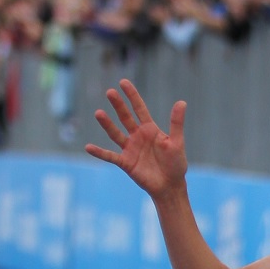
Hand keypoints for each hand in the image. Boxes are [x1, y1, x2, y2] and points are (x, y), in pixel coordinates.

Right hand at [84, 79, 187, 199]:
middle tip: (110, 92)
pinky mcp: (125, 162)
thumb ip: (176, 123)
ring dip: (107, 124)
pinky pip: (110, 156)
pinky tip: (88, 147)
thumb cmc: (176, 164)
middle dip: (118, 105)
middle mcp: (138, 136)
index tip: (123, 82)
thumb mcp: (177, 142)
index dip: (132, 96)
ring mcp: (130, 149)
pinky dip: (100, 153)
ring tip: (99, 113)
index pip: (139, 109)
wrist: (170, 186)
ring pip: (116, 134)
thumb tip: (182, 102)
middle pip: (125, 118)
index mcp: (150, 130)